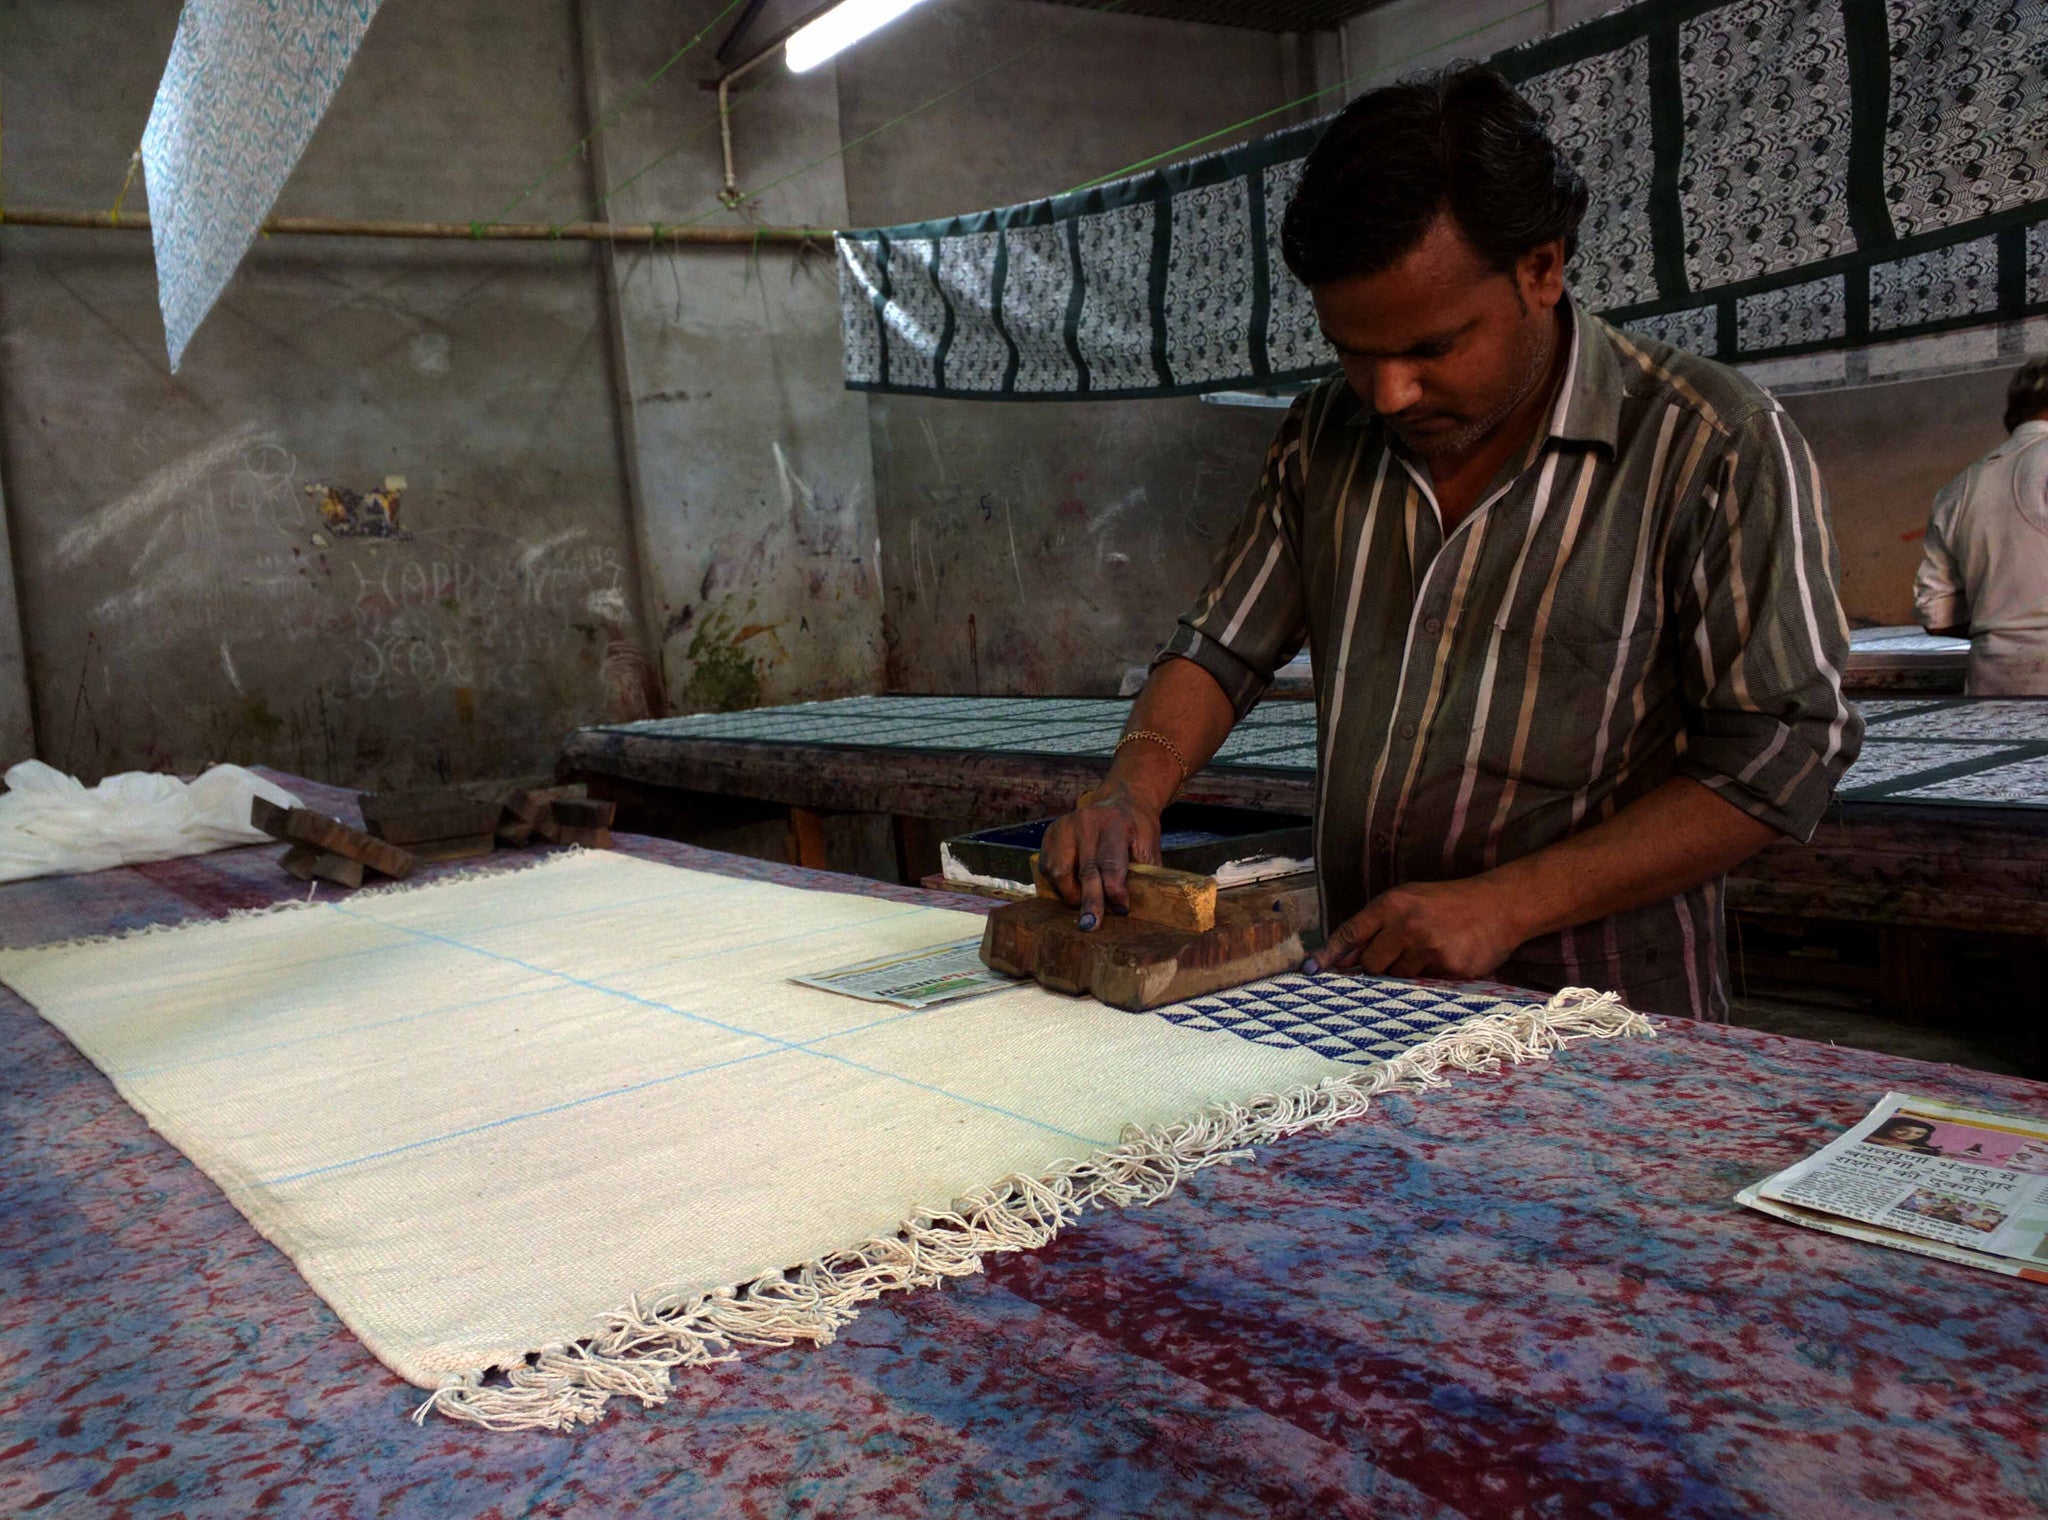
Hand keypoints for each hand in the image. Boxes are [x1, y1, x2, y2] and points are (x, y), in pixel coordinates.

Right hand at [1038, 780, 1162, 929]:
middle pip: (1085, 871)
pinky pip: (1048, 868)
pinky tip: (1073, 886)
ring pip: (1060, 872)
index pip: (1111, 863)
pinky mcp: (1050, 834)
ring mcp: (1064, 826)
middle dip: (1089, 902)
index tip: (1121, 910)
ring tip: (1084, 902)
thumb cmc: (1137, 829)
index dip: (1115, 891)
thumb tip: (1135, 909)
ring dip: (1071, 895)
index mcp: (1114, 823)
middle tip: (1091, 925)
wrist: (1121, 800)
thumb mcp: (1149, 846)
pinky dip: (1059, 884)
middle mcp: (1086, 822)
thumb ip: (1143, 873)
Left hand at [1306, 876, 1527, 980]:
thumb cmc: (1448, 903)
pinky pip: (1427, 985)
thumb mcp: (1410, 900)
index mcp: (1393, 904)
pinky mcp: (1450, 968)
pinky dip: (1433, 976)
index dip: (1329, 953)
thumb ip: (1377, 924)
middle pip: (1371, 964)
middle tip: (1402, 952)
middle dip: (1379, 965)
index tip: (1310, 969)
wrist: (1500, 905)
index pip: (1351, 932)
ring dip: (1408, 971)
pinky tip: (1448, 957)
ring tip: (1431, 949)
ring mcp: (1430, 948)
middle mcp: (1407, 925)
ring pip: (1399, 978)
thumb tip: (1345, 957)